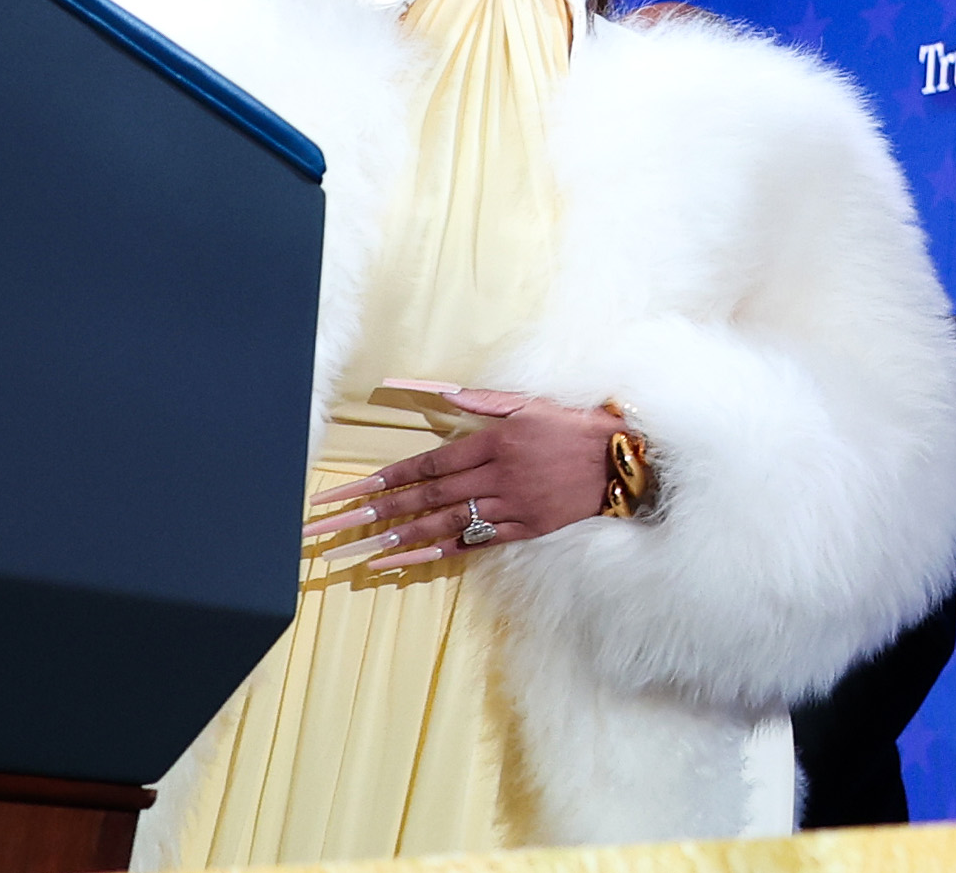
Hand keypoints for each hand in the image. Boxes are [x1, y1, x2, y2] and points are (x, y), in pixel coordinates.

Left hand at [305, 387, 620, 567]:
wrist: (623, 460)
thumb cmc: (574, 425)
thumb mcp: (530, 403)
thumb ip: (482, 402)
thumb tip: (440, 393)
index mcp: (494, 442)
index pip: (427, 463)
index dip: (384, 479)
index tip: (348, 491)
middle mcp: (495, 476)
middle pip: (424, 497)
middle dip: (373, 513)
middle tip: (332, 527)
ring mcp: (508, 507)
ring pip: (442, 525)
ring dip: (395, 539)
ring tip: (356, 551)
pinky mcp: (523, 529)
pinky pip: (471, 544)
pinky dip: (435, 554)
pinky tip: (404, 564)